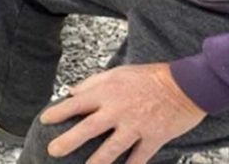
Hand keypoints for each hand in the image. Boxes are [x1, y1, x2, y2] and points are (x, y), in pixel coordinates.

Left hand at [40, 63, 205, 163]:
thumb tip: (71, 92)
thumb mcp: (117, 73)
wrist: (184, 84)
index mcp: (107, 92)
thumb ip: (93, 83)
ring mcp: (136, 126)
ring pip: (111, 149)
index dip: (58, 112)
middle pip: (88, 128)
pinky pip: (138, 158)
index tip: (44, 120)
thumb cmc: (147, 77)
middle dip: (69, 141)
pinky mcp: (153, 138)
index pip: (76, 103)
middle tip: (53, 150)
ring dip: (96, 162)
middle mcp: (118, 110)